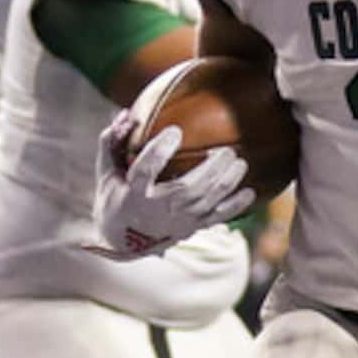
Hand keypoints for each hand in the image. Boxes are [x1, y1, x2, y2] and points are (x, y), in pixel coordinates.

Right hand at [90, 113, 252, 260]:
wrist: (125, 241)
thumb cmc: (117, 198)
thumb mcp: (108, 173)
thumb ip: (111, 143)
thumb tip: (125, 116)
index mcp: (134, 193)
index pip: (146, 170)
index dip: (160, 150)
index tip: (175, 130)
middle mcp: (158, 209)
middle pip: (188, 188)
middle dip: (210, 170)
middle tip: (226, 150)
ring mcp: (178, 220)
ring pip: (206, 202)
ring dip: (226, 182)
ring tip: (239, 162)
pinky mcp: (192, 227)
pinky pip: (217, 218)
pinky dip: (235, 206)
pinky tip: (250, 192)